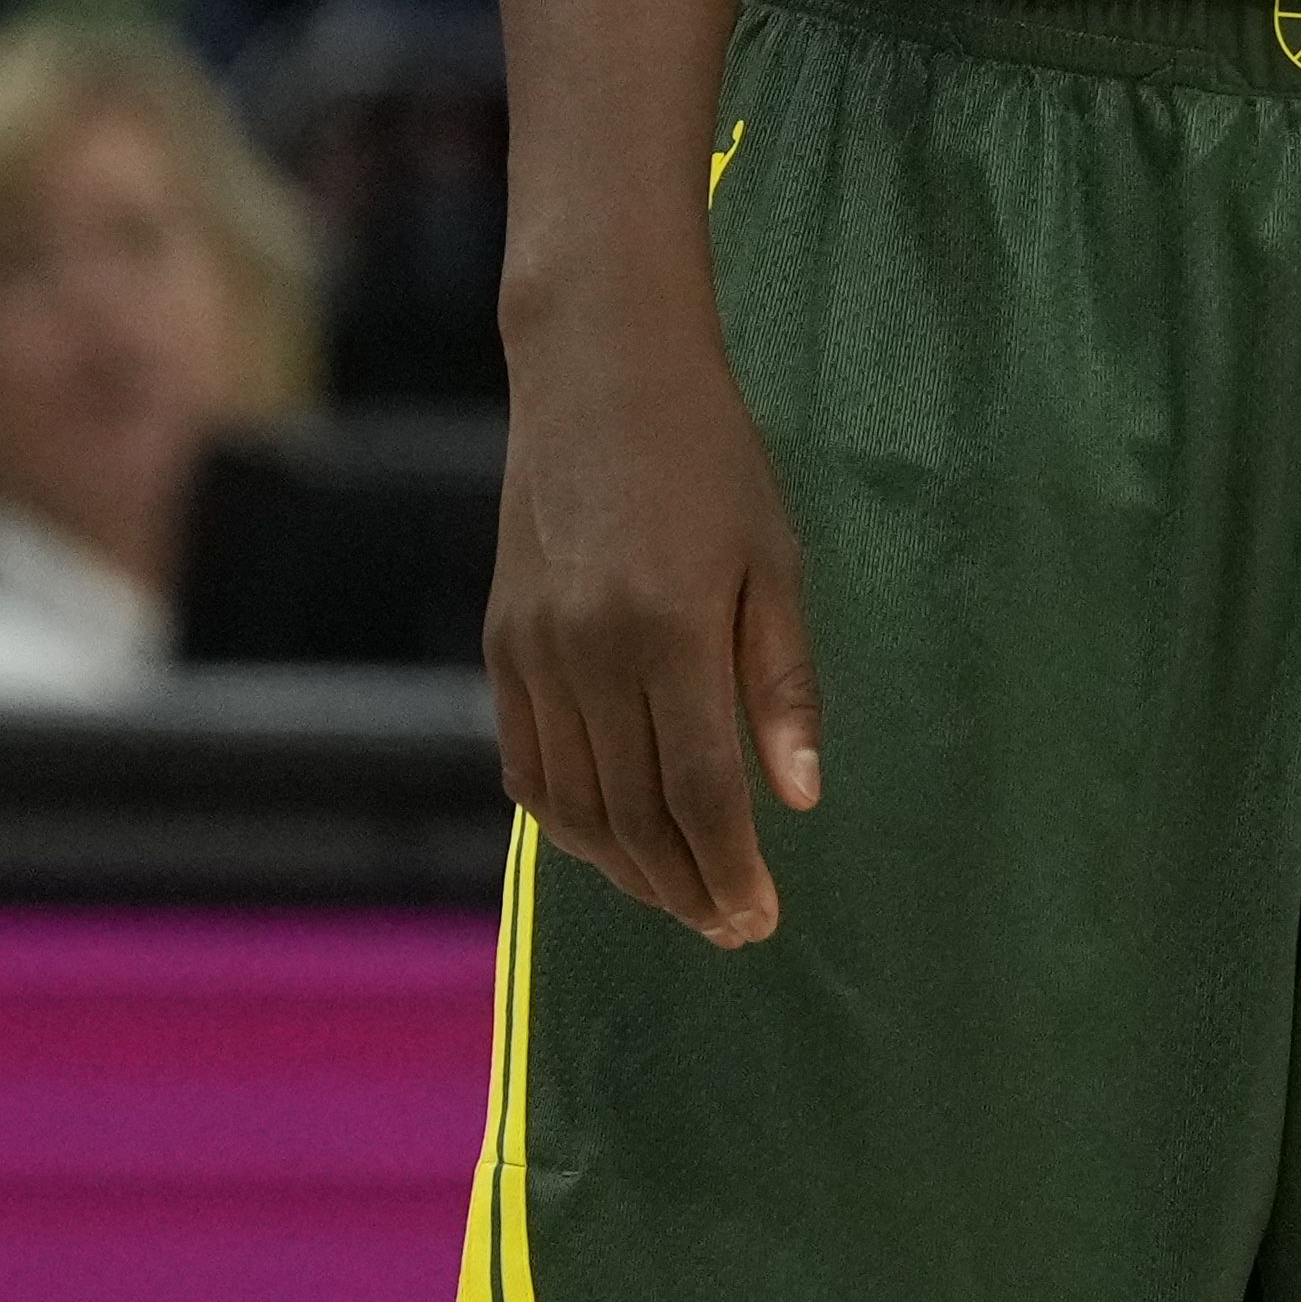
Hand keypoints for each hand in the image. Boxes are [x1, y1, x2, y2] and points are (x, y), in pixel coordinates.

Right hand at [486, 260, 820, 946]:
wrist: (598, 375)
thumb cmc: (710, 460)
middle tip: (731, 925)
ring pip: (574, 805)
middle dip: (685, 886)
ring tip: (683, 897)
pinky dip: (568, 821)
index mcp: (668, 630)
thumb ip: (782, 685)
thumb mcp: (773, 560)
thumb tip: (799, 799)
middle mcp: (587, 652)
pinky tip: (612, 843)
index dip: (728, 868)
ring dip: (628, 869)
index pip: (697, 792)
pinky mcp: (501, 644)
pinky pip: (527, 766)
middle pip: (633, 814)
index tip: (760, 918)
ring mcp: (532, 652)